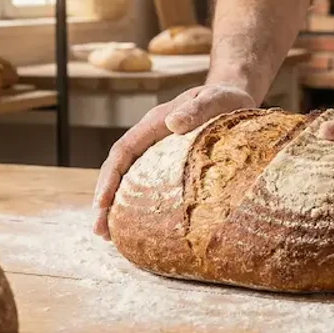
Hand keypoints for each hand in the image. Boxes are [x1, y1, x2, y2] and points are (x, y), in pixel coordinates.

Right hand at [92, 84, 256, 238]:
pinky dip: (136, 204)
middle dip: (105, 199)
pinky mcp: (166, 163)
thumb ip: (197, 109)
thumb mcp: (216, 99)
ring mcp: (156, 151)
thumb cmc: (225, 98)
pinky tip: (136, 225)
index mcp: (155, 123)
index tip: (101, 202)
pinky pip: (146, 184)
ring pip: (129, 179)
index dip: (110, 177)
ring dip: (116, 205)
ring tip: (109, 235)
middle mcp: (150, 138)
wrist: (234, 97)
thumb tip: (172, 123)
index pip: (124, 150)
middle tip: (99, 230)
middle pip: (119, 169)